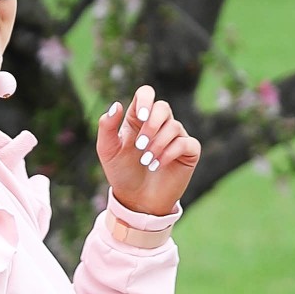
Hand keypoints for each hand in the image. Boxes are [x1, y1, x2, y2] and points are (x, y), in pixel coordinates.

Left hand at [97, 84, 198, 219]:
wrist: (136, 200)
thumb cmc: (121, 173)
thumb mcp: (108, 150)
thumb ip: (107, 127)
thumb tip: (117, 105)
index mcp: (138, 118)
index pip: (146, 93)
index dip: (146, 99)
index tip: (140, 117)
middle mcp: (159, 124)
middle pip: (163, 107)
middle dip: (151, 126)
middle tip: (140, 146)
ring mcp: (175, 137)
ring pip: (174, 126)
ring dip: (158, 144)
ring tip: (147, 162)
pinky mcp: (188, 152)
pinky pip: (186, 143)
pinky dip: (170, 153)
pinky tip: (158, 165)